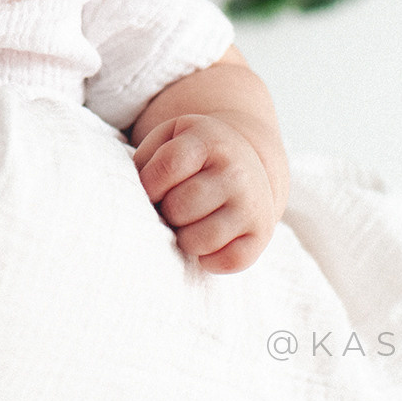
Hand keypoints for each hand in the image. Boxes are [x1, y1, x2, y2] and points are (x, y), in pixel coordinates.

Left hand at [131, 112, 279, 273]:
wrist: (247, 160)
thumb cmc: (195, 155)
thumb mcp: (169, 138)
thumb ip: (146, 160)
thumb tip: (140, 198)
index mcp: (209, 141)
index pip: (168, 168)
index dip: (150, 184)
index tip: (153, 188)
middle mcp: (236, 172)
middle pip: (180, 207)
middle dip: (166, 211)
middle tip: (173, 206)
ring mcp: (251, 204)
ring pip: (199, 240)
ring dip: (184, 238)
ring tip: (188, 223)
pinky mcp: (261, 234)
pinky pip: (227, 262)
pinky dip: (209, 260)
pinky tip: (206, 243)